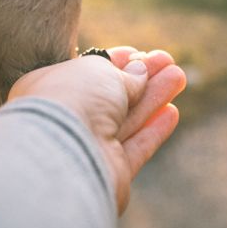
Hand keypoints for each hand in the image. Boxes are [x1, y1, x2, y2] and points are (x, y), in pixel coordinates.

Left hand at [8, 47, 185, 213]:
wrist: (63, 154)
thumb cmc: (72, 101)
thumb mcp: (99, 72)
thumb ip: (123, 74)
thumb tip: (140, 72)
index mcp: (47, 91)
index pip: (87, 75)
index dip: (115, 63)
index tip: (140, 53)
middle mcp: (65, 121)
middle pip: (111, 98)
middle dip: (142, 79)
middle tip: (169, 62)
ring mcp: (86, 150)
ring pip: (126, 121)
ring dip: (153, 99)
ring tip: (179, 77)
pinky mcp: (108, 174)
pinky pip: (133, 149)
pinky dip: (152, 131)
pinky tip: (171, 113)